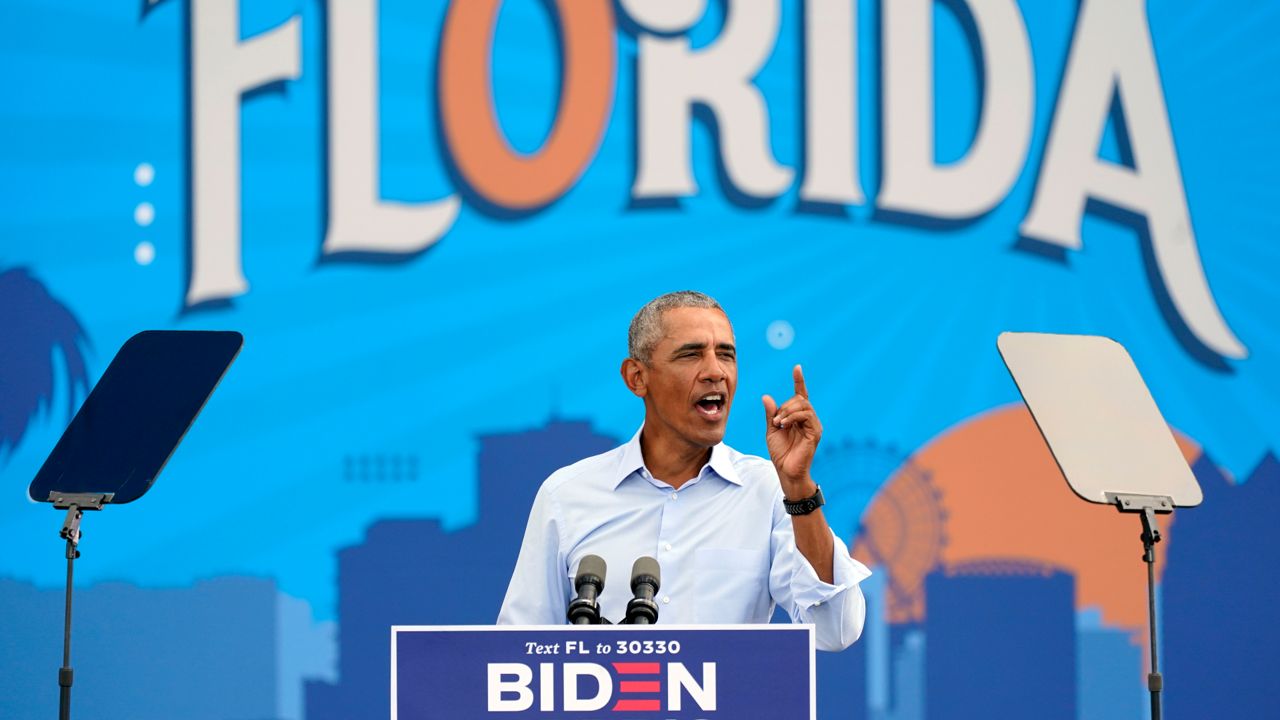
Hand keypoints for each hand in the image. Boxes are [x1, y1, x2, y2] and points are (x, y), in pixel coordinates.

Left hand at [762, 365, 822, 494]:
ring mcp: (814, 425)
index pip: (800, 395)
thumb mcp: (771, 430)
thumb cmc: (780, 452)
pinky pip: (806, 415)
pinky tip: (784, 425)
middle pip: (799, 399)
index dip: (799, 381)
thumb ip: (771, 414)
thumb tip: (766, 396)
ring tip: (778, 424)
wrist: (786, 470)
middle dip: (785, 406)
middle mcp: (808, 419)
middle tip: (775, 421)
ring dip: (788, 411)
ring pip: (803, 405)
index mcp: (798, 417)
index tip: (797, 368)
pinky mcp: (815, 432)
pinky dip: (792, 417)